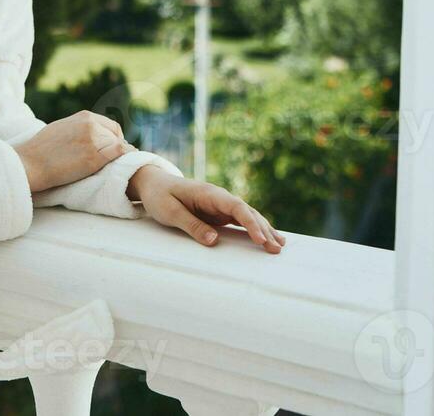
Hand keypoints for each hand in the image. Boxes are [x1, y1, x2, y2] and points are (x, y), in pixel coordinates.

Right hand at [14, 111, 134, 192]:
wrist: (29, 163)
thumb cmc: (40, 149)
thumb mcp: (63, 128)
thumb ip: (79, 129)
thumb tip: (91, 136)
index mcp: (84, 117)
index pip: (111, 126)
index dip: (114, 139)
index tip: (113, 150)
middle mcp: (91, 125)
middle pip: (116, 137)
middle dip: (117, 148)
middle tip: (115, 162)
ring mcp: (93, 141)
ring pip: (118, 146)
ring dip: (118, 157)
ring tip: (116, 167)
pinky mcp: (93, 158)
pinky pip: (119, 154)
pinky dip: (125, 158)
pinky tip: (126, 165)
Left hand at [129, 168, 285, 253]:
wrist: (154, 183)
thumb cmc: (160, 196)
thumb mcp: (170, 212)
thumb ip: (192, 225)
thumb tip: (214, 241)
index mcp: (209, 193)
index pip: (236, 207)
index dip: (250, 223)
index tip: (260, 239)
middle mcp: (219, 197)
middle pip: (247, 212)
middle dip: (263, 230)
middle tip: (276, 249)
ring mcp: (220, 205)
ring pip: (248, 216)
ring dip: (264, 230)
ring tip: (280, 246)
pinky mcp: (219, 212)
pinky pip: (241, 220)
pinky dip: (255, 229)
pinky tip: (267, 238)